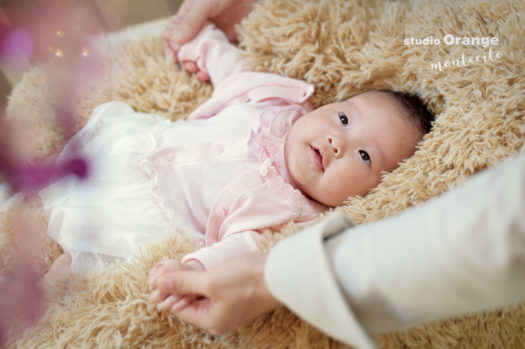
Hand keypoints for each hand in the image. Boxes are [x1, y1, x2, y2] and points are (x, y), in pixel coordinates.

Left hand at [149, 252, 281, 334]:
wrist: (282, 273)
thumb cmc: (247, 281)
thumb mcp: (211, 281)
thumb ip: (184, 283)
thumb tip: (158, 285)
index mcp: (211, 321)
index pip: (180, 308)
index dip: (170, 290)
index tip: (164, 271)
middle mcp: (220, 317)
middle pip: (191, 301)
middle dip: (181, 283)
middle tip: (173, 264)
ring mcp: (230, 306)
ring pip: (202, 292)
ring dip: (193, 278)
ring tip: (185, 263)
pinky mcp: (238, 294)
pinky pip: (214, 288)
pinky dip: (206, 278)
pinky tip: (205, 266)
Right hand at [162, 0, 255, 80]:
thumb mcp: (203, 3)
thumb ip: (190, 21)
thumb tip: (175, 42)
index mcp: (188, 18)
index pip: (173, 37)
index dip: (171, 50)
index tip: (174, 60)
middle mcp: (200, 28)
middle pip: (189, 51)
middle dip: (187, 62)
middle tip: (191, 68)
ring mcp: (215, 35)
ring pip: (205, 56)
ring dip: (202, 67)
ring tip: (203, 74)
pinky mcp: (230, 40)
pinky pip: (222, 55)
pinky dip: (220, 65)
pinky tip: (219, 70)